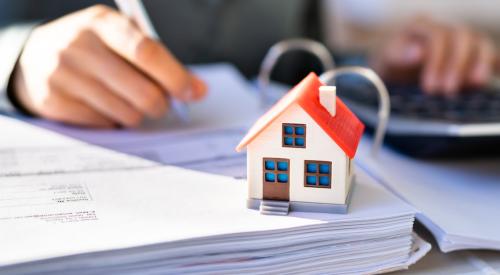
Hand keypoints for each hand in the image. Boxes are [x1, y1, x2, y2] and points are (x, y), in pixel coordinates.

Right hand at [12, 5, 206, 127]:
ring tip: (126, 99)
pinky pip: (105, 124)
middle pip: (142, 91)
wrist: (35, 57)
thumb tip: (197, 89)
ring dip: (137, 113)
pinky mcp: (53, 102)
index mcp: (103, 23)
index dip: (176, 77)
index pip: (147, 52)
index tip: (194, 92)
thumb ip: (160, 61)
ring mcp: (63, 75)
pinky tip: (103, 105)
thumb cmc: (95, 48)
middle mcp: (79, 46)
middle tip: (161, 103)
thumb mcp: (122, 39)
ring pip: (127, 113)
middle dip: (161, 104)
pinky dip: (112, 119)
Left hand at [371, 16, 497, 94]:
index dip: (436, 61)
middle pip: (462, 37)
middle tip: (447, 91)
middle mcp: (445, 29)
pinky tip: (492, 78)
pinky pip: (489, 55)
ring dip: (480, 64)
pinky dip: (493, 64)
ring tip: (475, 84)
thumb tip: (418, 53)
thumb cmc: (388, 65)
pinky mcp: (472, 57)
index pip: (437, 36)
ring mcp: (460, 42)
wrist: (391, 71)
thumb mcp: (384, 61)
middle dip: (456, 65)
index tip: (430, 87)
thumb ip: (397, 55)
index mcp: (421, 27)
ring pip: (480, 43)